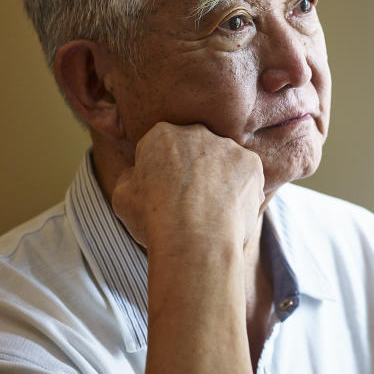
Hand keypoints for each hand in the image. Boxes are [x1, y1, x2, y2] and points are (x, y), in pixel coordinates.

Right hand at [111, 122, 264, 251]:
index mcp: (161, 135)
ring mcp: (227, 146)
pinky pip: (246, 174)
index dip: (162, 170)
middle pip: (194, 148)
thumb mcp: (122, 197)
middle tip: (189, 201)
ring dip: (219, 179)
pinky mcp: (251, 163)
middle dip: (193, 169)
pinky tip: (230, 211)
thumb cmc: (155, 220)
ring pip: (223, 160)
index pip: (162, 146)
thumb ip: (130, 177)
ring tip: (211, 211)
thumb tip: (137, 173)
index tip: (164, 191)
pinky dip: (241, 190)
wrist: (196, 240)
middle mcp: (196, 132)